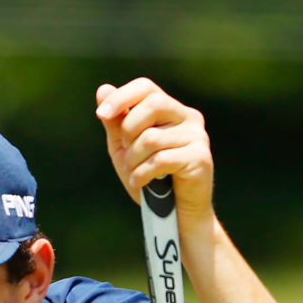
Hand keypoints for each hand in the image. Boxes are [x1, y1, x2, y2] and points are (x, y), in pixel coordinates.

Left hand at [95, 78, 215, 230]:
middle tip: (126, 152)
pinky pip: (161, 159)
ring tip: (136, 173)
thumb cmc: (149, 179)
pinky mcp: (200, 158)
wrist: (172, 215)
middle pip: (153, 104)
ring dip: (134, 160)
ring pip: (152, 137)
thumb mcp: (125, 149)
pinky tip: (142, 183)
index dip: (122, 97)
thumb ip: (115, 122)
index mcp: (171, 111)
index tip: (102, 114)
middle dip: (129, 129)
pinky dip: (143, 174)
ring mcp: (197, 137)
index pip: (146, 87)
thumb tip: (103, 89)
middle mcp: (188, 118)